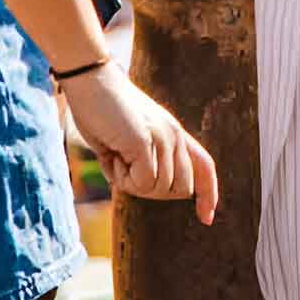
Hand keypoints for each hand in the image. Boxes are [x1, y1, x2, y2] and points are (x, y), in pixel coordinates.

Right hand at [57, 64, 222, 222]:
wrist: (91, 81)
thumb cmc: (104, 112)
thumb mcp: (132, 138)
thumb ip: (147, 160)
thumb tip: (152, 188)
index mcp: (175, 133)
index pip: (204, 167)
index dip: (208, 194)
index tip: (207, 218)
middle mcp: (174, 135)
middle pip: (180, 189)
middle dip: (152, 192)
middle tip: (125, 170)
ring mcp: (162, 137)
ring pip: (157, 189)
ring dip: (131, 182)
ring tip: (116, 154)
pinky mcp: (144, 141)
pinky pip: (142, 182)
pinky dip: (122, 178)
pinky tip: (112, 154)